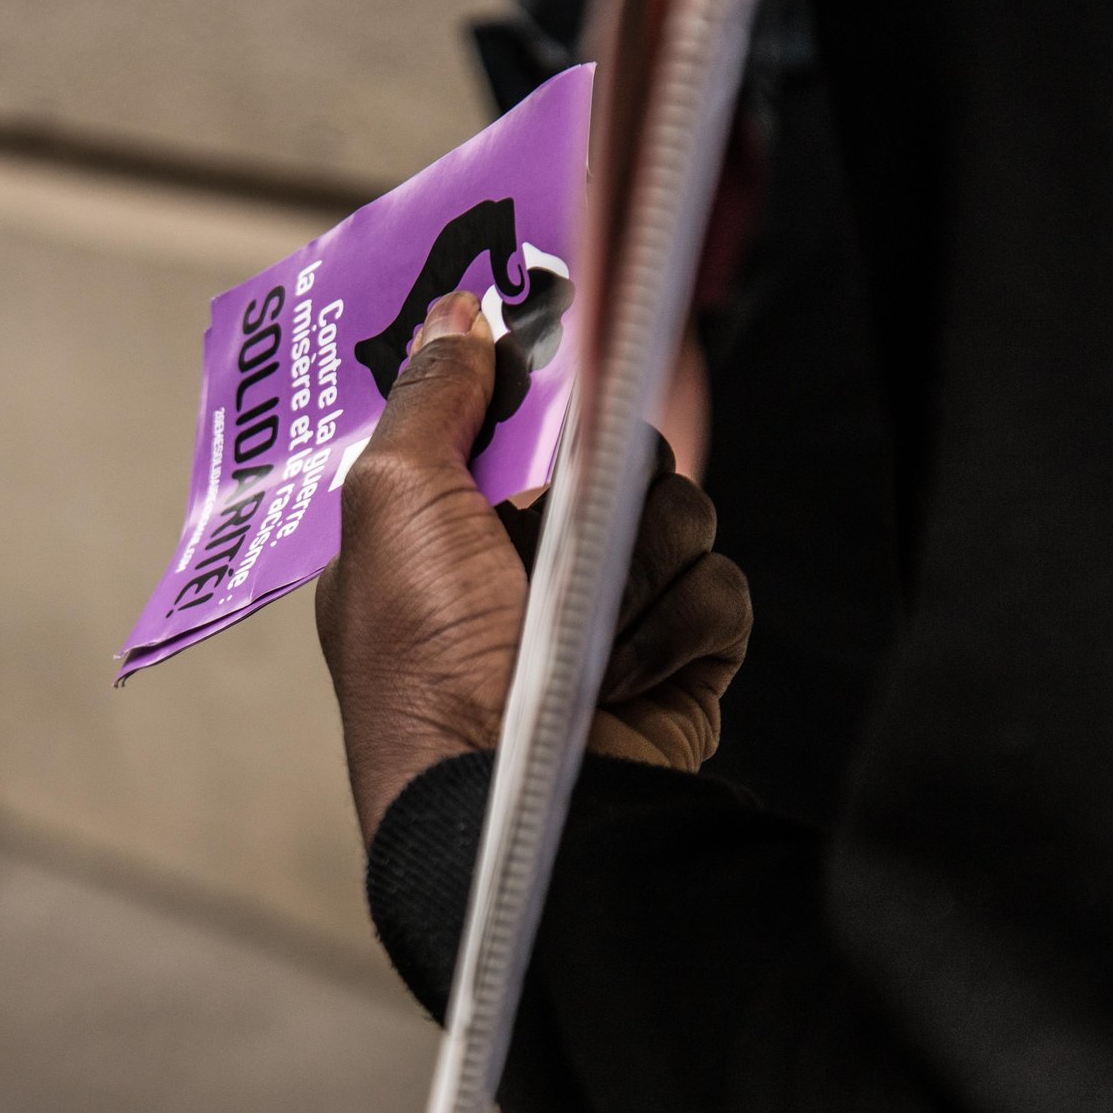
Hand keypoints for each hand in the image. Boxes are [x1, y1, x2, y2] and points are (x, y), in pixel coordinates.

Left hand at [316, 291, 751, 843]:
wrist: (508, 797)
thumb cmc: (427, 658)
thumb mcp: (393, 500)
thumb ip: (432, 397)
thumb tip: (456, 314)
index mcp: (444, 529)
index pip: (515, 423)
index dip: (539, 390)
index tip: (564, 354)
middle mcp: (525, 568)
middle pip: (614, 457)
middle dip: (601, 484)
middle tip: (561, 526)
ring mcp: (608, 617)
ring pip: (679, 515)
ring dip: (638, 563)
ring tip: (586, 628)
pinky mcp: (678, 663)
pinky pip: (719, 589)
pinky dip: (681, 629)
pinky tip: (628, 674)